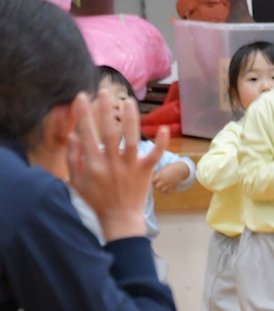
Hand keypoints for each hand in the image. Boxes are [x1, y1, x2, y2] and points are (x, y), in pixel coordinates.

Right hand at [67, 90, 166, 241]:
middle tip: (105, 91)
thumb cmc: (96, 200)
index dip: (84, 114)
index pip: (87, 134)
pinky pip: (154, 155)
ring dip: (130, 120)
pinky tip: (163, 128)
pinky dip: (160, 142)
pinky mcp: (146, 172)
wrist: (119, 219)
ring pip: (131, 139)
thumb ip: (75, 158)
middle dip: (106, 110)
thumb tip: (74, 135)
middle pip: (109, 132)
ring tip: (129, 102)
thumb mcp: (77, 181)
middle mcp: (112, 163)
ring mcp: (130, 167)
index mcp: (94, 164)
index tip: (82, 96)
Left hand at [152, 161, 189, 193]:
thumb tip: (150, 178)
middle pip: (157, 187)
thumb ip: (157, 174)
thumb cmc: (170, 168)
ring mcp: (169, 185)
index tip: (154, 179)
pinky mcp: (173, 187)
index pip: (152, 181)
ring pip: (162, 190)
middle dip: (156, 185)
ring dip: (161, 189)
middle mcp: (164, 181)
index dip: (153, 181)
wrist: (180, 170)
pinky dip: (166, 192)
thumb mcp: (162, 169)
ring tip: (161, 186)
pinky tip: (166, 188)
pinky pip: (168, 193)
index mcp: (160, 175)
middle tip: (158, 183)